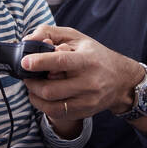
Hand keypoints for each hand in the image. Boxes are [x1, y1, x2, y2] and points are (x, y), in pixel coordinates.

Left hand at [19, 24, 140, 119]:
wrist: (121, 80)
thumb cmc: (95, 56)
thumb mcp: (77, 37)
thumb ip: (51, 33)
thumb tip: (28, 40)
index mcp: (88, 60)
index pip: (62, 62)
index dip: (40, 62)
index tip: (25, 62)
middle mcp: (89, 83)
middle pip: (51, 89)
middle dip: (32, 83)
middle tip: (27, 75)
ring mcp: (87, 101)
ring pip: (51, 105)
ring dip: (35, 96)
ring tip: (33, 86)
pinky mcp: (84, 112)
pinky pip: (56, 114)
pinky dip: (43, 105)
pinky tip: (41, 96)